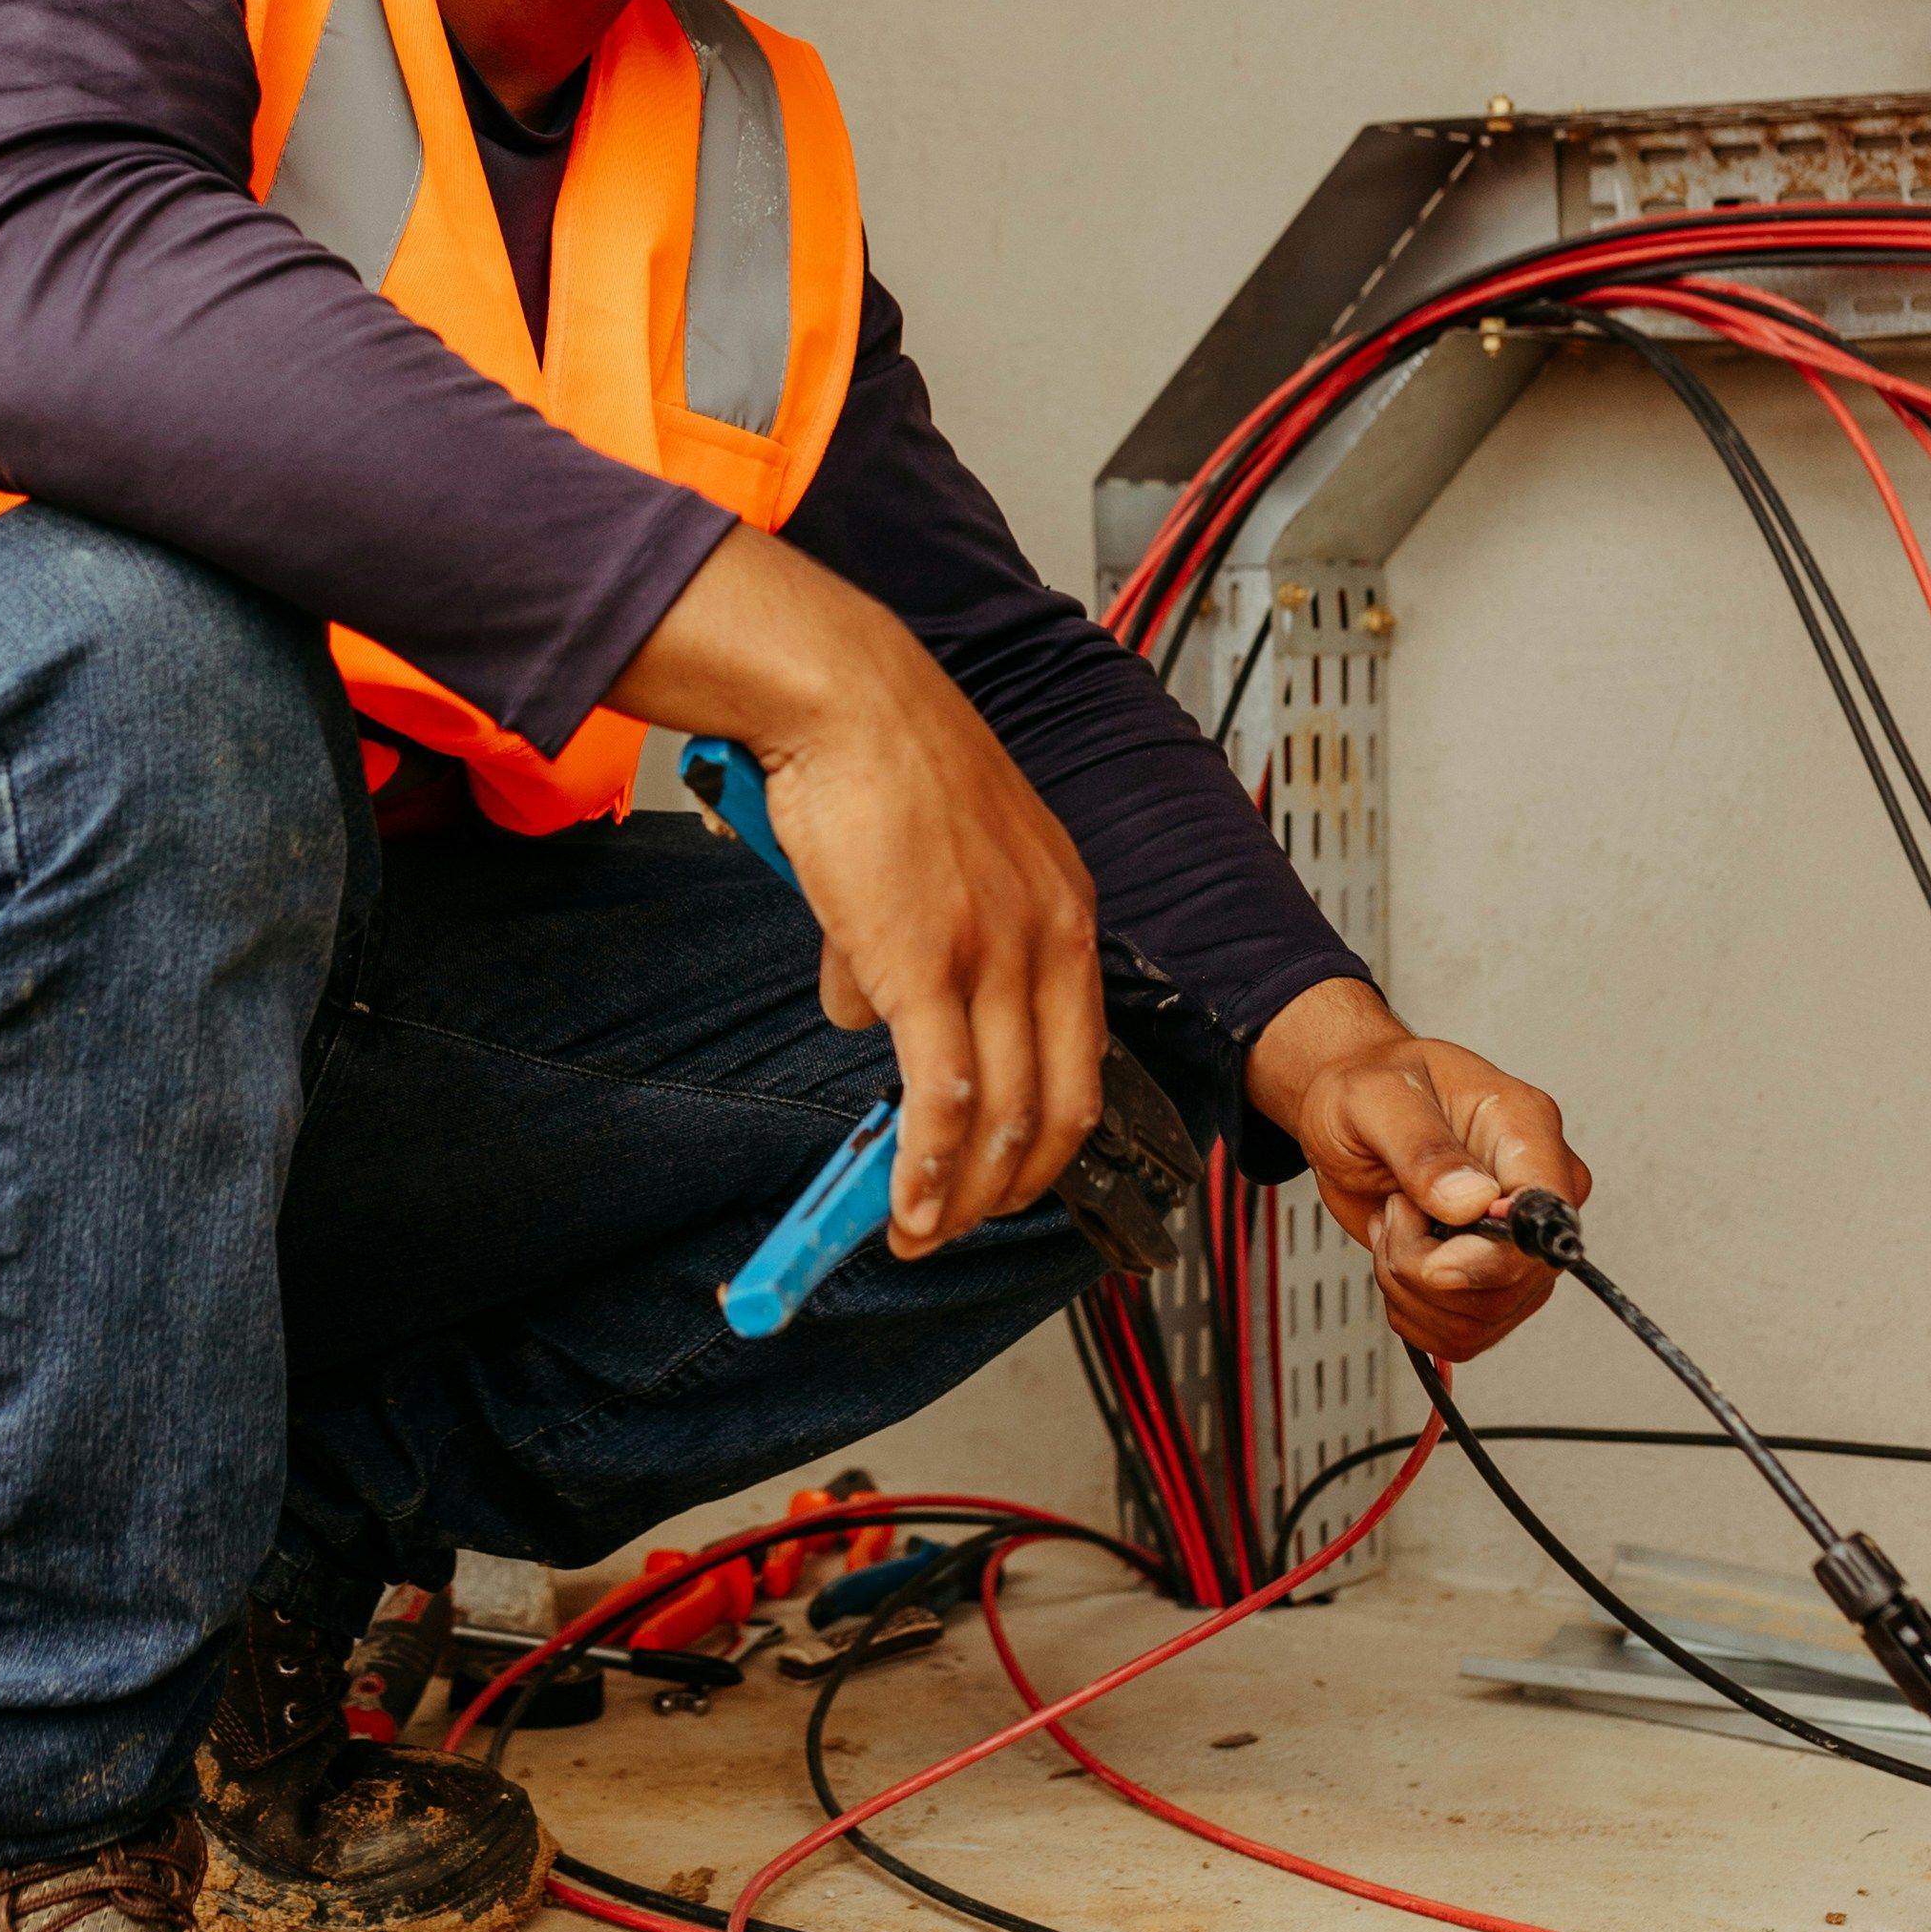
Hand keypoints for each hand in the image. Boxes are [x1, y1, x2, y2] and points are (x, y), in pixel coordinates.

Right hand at [612, 527, 1105, 1252]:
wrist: (847, 697)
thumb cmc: (880, 759)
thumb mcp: (933, 858)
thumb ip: (915, 940)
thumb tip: (861, 1011)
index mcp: (1066, 910)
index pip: (1083, 1056)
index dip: (1046, 1134)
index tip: (1007, 1174)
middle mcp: (1050, 937)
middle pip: (1059, 1105)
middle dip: (1011, 1187)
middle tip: (962, 1225)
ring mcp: (995, 953)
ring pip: (1001, 1115)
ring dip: (962, 1197)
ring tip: (920, 1234)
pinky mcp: (927, 963)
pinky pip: (937, 1095)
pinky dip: (924, 1168)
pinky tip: (903, 1205)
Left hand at [1244, 982, 1588, 1364]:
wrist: (1350, 1113)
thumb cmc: (1369, 1088)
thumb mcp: (1374, 1097)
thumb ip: (1422, 1147)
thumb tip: (1474, 1200)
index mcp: (1525, 1128)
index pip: (1546, 1217)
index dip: (1490, 1254)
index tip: (1434, 1251)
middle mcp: (1533, 1190)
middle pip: (1514, 1282)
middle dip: (1428, 1268)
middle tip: (1395, 1213)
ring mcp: (1517, 1241)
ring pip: (1485, 1317)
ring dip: (1412, 1289)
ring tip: (1396, 1225)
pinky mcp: (1489, 1278)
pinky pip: (1465, 1334)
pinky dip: (1413, 1311)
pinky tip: (1400, 1256)